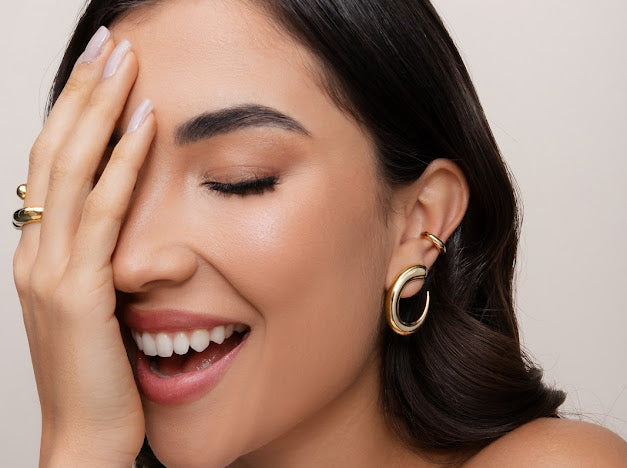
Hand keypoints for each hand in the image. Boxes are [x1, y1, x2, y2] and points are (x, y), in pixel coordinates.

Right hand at [13, 27, 154, 465]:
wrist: (87, 437)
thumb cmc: (100, 375)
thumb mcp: (99, 307)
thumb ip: (105, 263)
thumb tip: (133, 235)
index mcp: (40, 254)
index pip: (52, 166)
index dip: (72, 114)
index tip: (100, 73)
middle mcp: (35, 253)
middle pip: (55, 152)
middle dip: (82, 93)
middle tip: (109, 45)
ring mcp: (50, 270)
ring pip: (71, 170)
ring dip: (99, 110)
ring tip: (124, 63)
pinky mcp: (79, 293)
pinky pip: (103, 213)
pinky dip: (123, 164)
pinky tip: (144, 126)